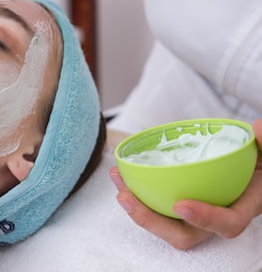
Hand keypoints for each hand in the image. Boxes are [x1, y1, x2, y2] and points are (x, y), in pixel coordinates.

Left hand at [110, 118, 261, 249]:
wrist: (251, 163)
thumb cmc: (259, 159)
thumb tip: (259, 130)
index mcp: (242, 206)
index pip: (228, 224)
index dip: (205, 219)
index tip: (181, 205)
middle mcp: (215, 216)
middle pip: (183, 234)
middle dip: (151, 221)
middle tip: (127, 198)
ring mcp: (195, 211)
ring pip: (164, 222)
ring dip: (136, 207)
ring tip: (118, 182)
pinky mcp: (177, 201)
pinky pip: (155, 205)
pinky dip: (136, 192)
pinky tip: (120, 174)